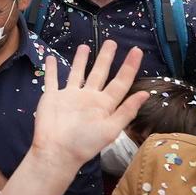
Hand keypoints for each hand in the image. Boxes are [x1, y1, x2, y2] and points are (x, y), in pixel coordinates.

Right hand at [30, 42, 147, 177]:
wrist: (57, 152)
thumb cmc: (85, 143)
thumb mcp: (110, 129)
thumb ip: (126, 111)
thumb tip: (145, 94)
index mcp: (104, 104)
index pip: (120, 82)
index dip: (129, 67)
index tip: (137, 52)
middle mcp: (88, 97)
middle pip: (100, 73)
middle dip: (106, 58)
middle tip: (112, 42)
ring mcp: (70, 96)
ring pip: (77, 73)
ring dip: (81, 60)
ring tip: (85, 46)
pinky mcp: (52, 97)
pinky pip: (52, 79)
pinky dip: (51, 69)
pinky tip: (50, 58)